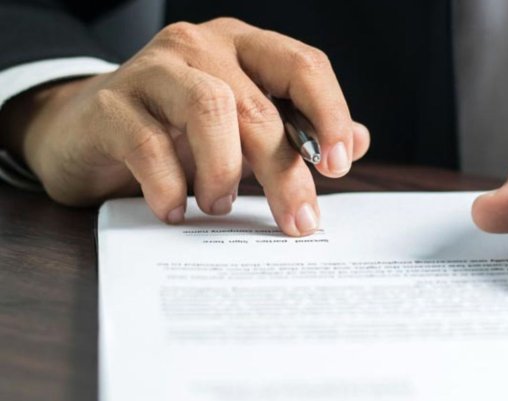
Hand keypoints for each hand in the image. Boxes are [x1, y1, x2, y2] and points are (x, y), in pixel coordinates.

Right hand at [0, 18, 368, 235]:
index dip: (330, 114)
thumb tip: (358, 144)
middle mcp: (201, 47)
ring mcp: (153, 70)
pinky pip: (150, 144)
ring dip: (225, 170)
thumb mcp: (244, 129)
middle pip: (260, 106)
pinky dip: (171, 186)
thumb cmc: (175, 130)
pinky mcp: (110, 103)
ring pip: (210, 109)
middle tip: (299, 219)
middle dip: (285, 172)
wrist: (83, 130)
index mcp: (244, 48)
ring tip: (221, 206)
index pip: (303, 66)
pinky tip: (176, 210)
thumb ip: (297, 132)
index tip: (340, 165)